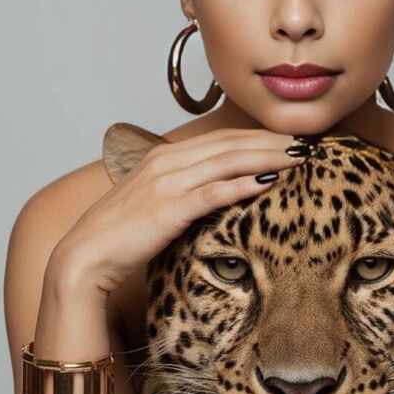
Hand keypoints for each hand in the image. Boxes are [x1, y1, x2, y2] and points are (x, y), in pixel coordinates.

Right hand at [49, 128, 307, 303]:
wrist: (85, 257)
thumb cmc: (121, 233)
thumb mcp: (155, 201)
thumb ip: (184, 188)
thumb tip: (219, 189)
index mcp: (165, 156)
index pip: (222, 138)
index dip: (258, 137)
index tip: (289, 139)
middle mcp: (168, 162)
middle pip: (230, 144)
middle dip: (271, 141)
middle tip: (307, 142)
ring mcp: (167, 183)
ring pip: (227, 161)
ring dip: (266, 157)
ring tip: (299, 157)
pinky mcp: (168, 209)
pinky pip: (212, 192)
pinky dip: (241, 185)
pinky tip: (268, 183)